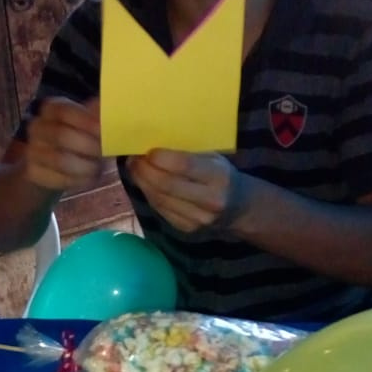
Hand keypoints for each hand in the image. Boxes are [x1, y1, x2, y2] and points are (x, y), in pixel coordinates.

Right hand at [24, 97, 102, 192]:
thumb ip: (98, 115)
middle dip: (88, 146)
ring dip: (85, 166)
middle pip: (62, 136)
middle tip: (104, 153)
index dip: (86, 122)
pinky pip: (57, 179)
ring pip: (60, 160)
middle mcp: (37, 127)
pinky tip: (88, 177)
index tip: (105, 132)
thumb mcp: (88, 121)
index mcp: (51, 108)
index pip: (65, 112)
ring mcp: (32, 150)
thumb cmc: (78, 136)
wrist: (54, 161)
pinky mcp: (33, 172)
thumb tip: (110, 111)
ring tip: (97, 167)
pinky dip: (78, 180)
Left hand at [127, 150, 246, 233]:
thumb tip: (155, 143)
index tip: (146, 150)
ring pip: (159, 199)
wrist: (239, 209)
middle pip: (166, 185)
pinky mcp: (186, 229)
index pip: (184, 166)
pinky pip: (160, 209)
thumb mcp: (214, 158)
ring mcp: (196, 219)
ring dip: (142, 182)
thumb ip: (189, 153)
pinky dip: (148, 194)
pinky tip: (144, 183)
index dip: (161, 158)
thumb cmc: (222, 175)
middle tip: (133, 158)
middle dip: (144, 170)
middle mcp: (209, 201)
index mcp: (218, 178)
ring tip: (135, 168)